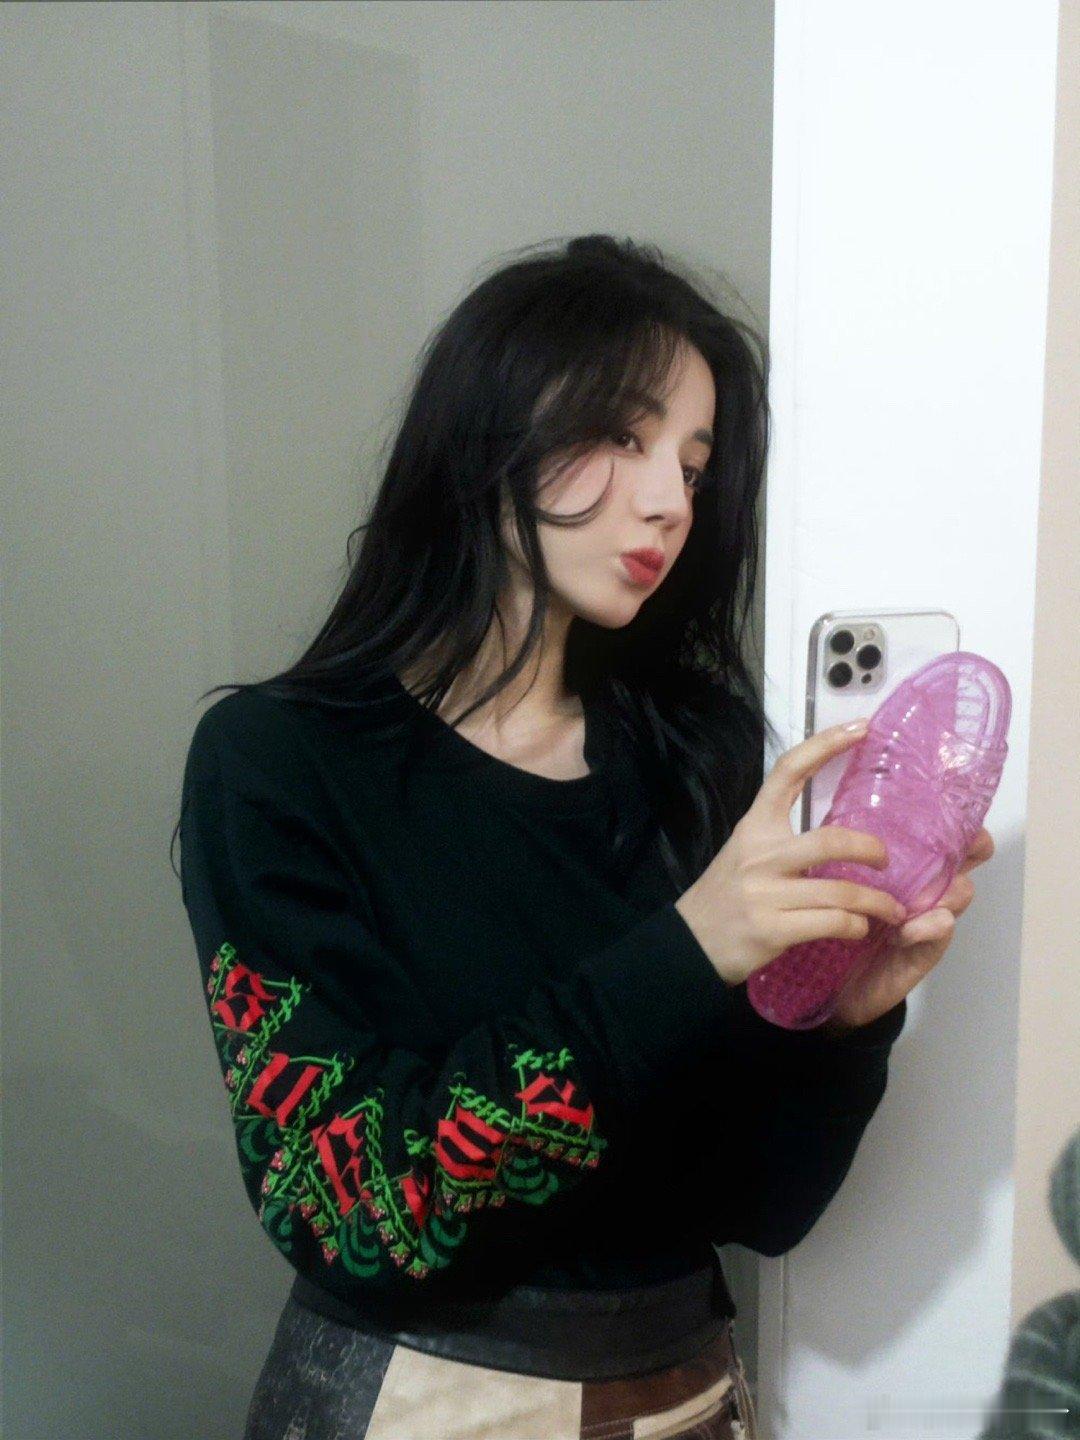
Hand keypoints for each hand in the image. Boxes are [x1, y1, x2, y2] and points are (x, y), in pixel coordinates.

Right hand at [675, 720, 904, 986]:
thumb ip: (780, 838)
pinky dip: (855, 926)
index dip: (825, 745)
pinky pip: (832, 923)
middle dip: (871, 850)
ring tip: (894, 910)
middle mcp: (760, 855)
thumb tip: (836, 833)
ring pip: (841, 891)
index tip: (861, 728)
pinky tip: (859, 928)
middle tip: (886, 860)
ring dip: (877, 902)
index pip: (788, 771)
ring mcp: (765, 894)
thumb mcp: (744, 853)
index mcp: (754, 827)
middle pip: (832, 840)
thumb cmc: (725, 896)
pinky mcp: (772, 930)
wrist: (689, 944)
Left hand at [821, 826, 995, 1035]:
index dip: (963, 828)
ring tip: (911, 899)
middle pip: (963, 861)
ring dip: (943, 890)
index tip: (955, 818)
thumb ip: (848, 852)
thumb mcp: (840, 881)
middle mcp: (926, 890)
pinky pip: (941, 931)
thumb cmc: (839, 921)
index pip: (948, 840)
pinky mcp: (925, 951)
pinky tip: (903, 932)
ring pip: (959, 892)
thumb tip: (844, 813)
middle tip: (947, 853)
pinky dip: (926, 927)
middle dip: (963, 852)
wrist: (832, 983)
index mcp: (910, 869)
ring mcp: (929, 919)